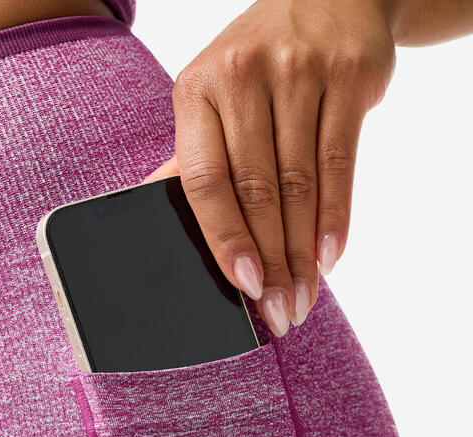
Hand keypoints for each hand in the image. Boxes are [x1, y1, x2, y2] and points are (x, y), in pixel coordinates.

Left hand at [141, 0, 396, 334]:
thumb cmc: (258, 65)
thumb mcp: (212, 97)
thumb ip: (192, 156)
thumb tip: (151, 213)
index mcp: (196, 90)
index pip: (206, 181)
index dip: (224, 239)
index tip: (242, 285)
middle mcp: (244, 78)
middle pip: (256, 191)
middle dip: (269, 261)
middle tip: (278, 309)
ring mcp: (300, 72)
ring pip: (299, 184)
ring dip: (301, 252)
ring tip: (303, 296)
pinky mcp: (348, 76)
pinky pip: (340, 163)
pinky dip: (335, 218)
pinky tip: (328, 257)